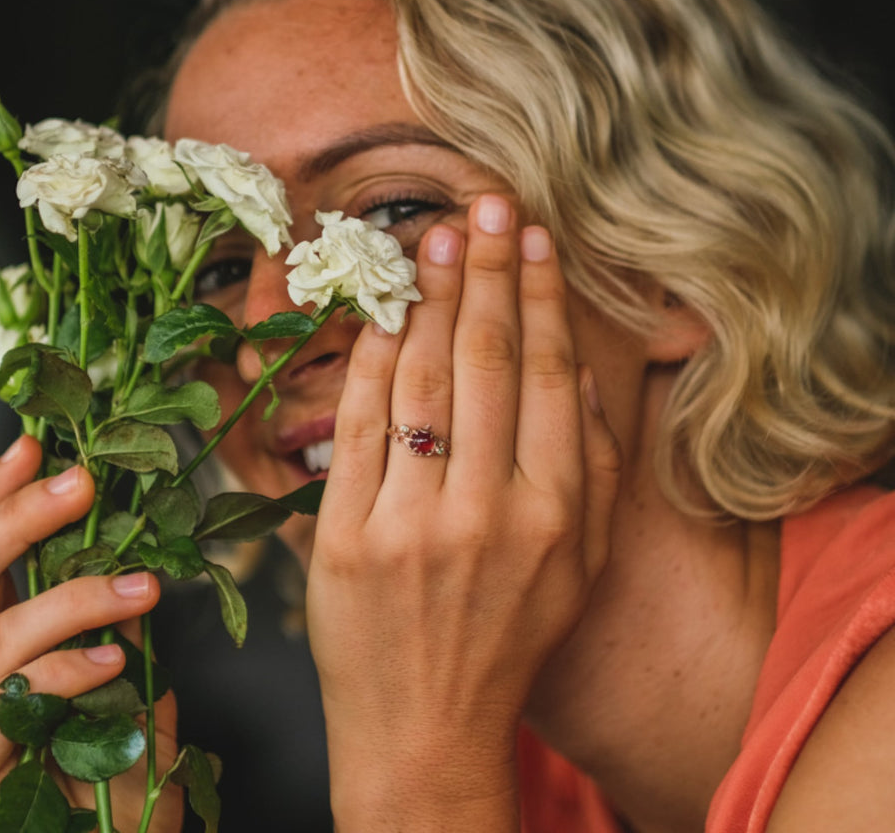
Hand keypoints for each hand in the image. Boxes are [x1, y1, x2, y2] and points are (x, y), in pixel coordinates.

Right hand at [0, 436, 181, 830]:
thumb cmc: (124, 776)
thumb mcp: (130, 675)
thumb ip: (118, 619)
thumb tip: (137, 549)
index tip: (31, 444)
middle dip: (18, 516)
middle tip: (80, 481)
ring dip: (74, 597)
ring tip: (140, 588)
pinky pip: (9, 705)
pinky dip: (66, 671)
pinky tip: (114, 660)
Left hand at [306, 195, 620, 829]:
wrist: (426, 731)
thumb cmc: (509, 640)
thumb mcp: (579, 566)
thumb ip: (592, 470)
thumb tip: (576, 372)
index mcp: (553, 516)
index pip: (546, 377)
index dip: (539, 297)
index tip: (532, 237)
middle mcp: (487, 514)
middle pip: (487, 364)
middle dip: (486, 273)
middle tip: (484, 205)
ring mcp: (410, 525)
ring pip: (421, 382)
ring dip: (430, 300)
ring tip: (435, 238)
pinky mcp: (344, 537)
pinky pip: (356, 426)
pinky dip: (369, 360)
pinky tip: (382, 310)